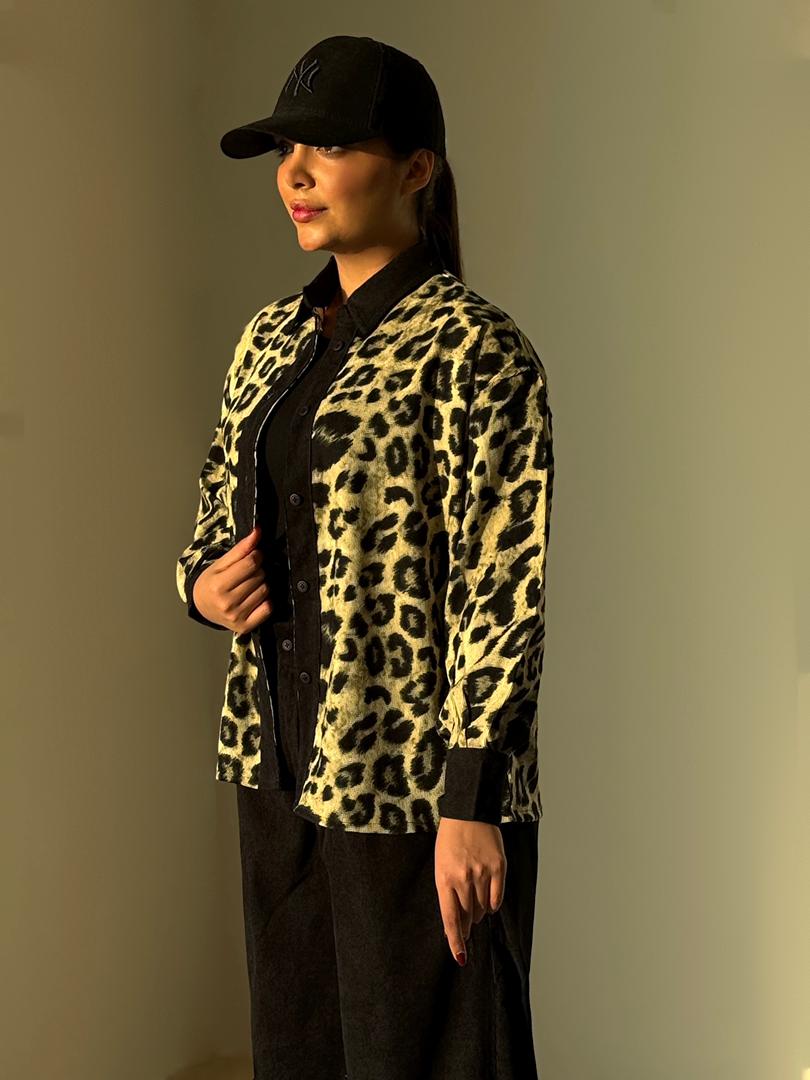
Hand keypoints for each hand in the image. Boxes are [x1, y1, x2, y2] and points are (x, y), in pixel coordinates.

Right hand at [191, 526, 272, 631]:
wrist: (202, 606)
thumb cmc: (212, 583)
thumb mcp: (222, 564)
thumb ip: (241, 548)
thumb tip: (258, 531)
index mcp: (218, 586)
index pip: (251, 564)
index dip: (256, 556)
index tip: (253, 556)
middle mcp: (227, 604)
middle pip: (260, 577)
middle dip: (257, 570)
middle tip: (247, 573)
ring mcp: (236, 617)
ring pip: (266, 591)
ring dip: (261, 584)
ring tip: (249, 585)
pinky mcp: (245, 627)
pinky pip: (268, 608)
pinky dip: (266, 601)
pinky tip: (254, 598)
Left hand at [435, 817, 505, 965]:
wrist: (468, 814)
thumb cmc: (450, 842)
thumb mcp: (441, 867)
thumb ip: (448, 894)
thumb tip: (457, 923)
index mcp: (444, 879)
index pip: (451, 919)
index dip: (456, 941)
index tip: (460, 957)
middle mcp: (463, 878)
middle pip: (468, 916)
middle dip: (467, 925)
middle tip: (467, 927)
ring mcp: (482, 873)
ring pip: (483, 908)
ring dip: (479, 912)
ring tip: (475, 902)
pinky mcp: (498, 867)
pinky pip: (497, 898)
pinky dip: (493, 903)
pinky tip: (488, 900)